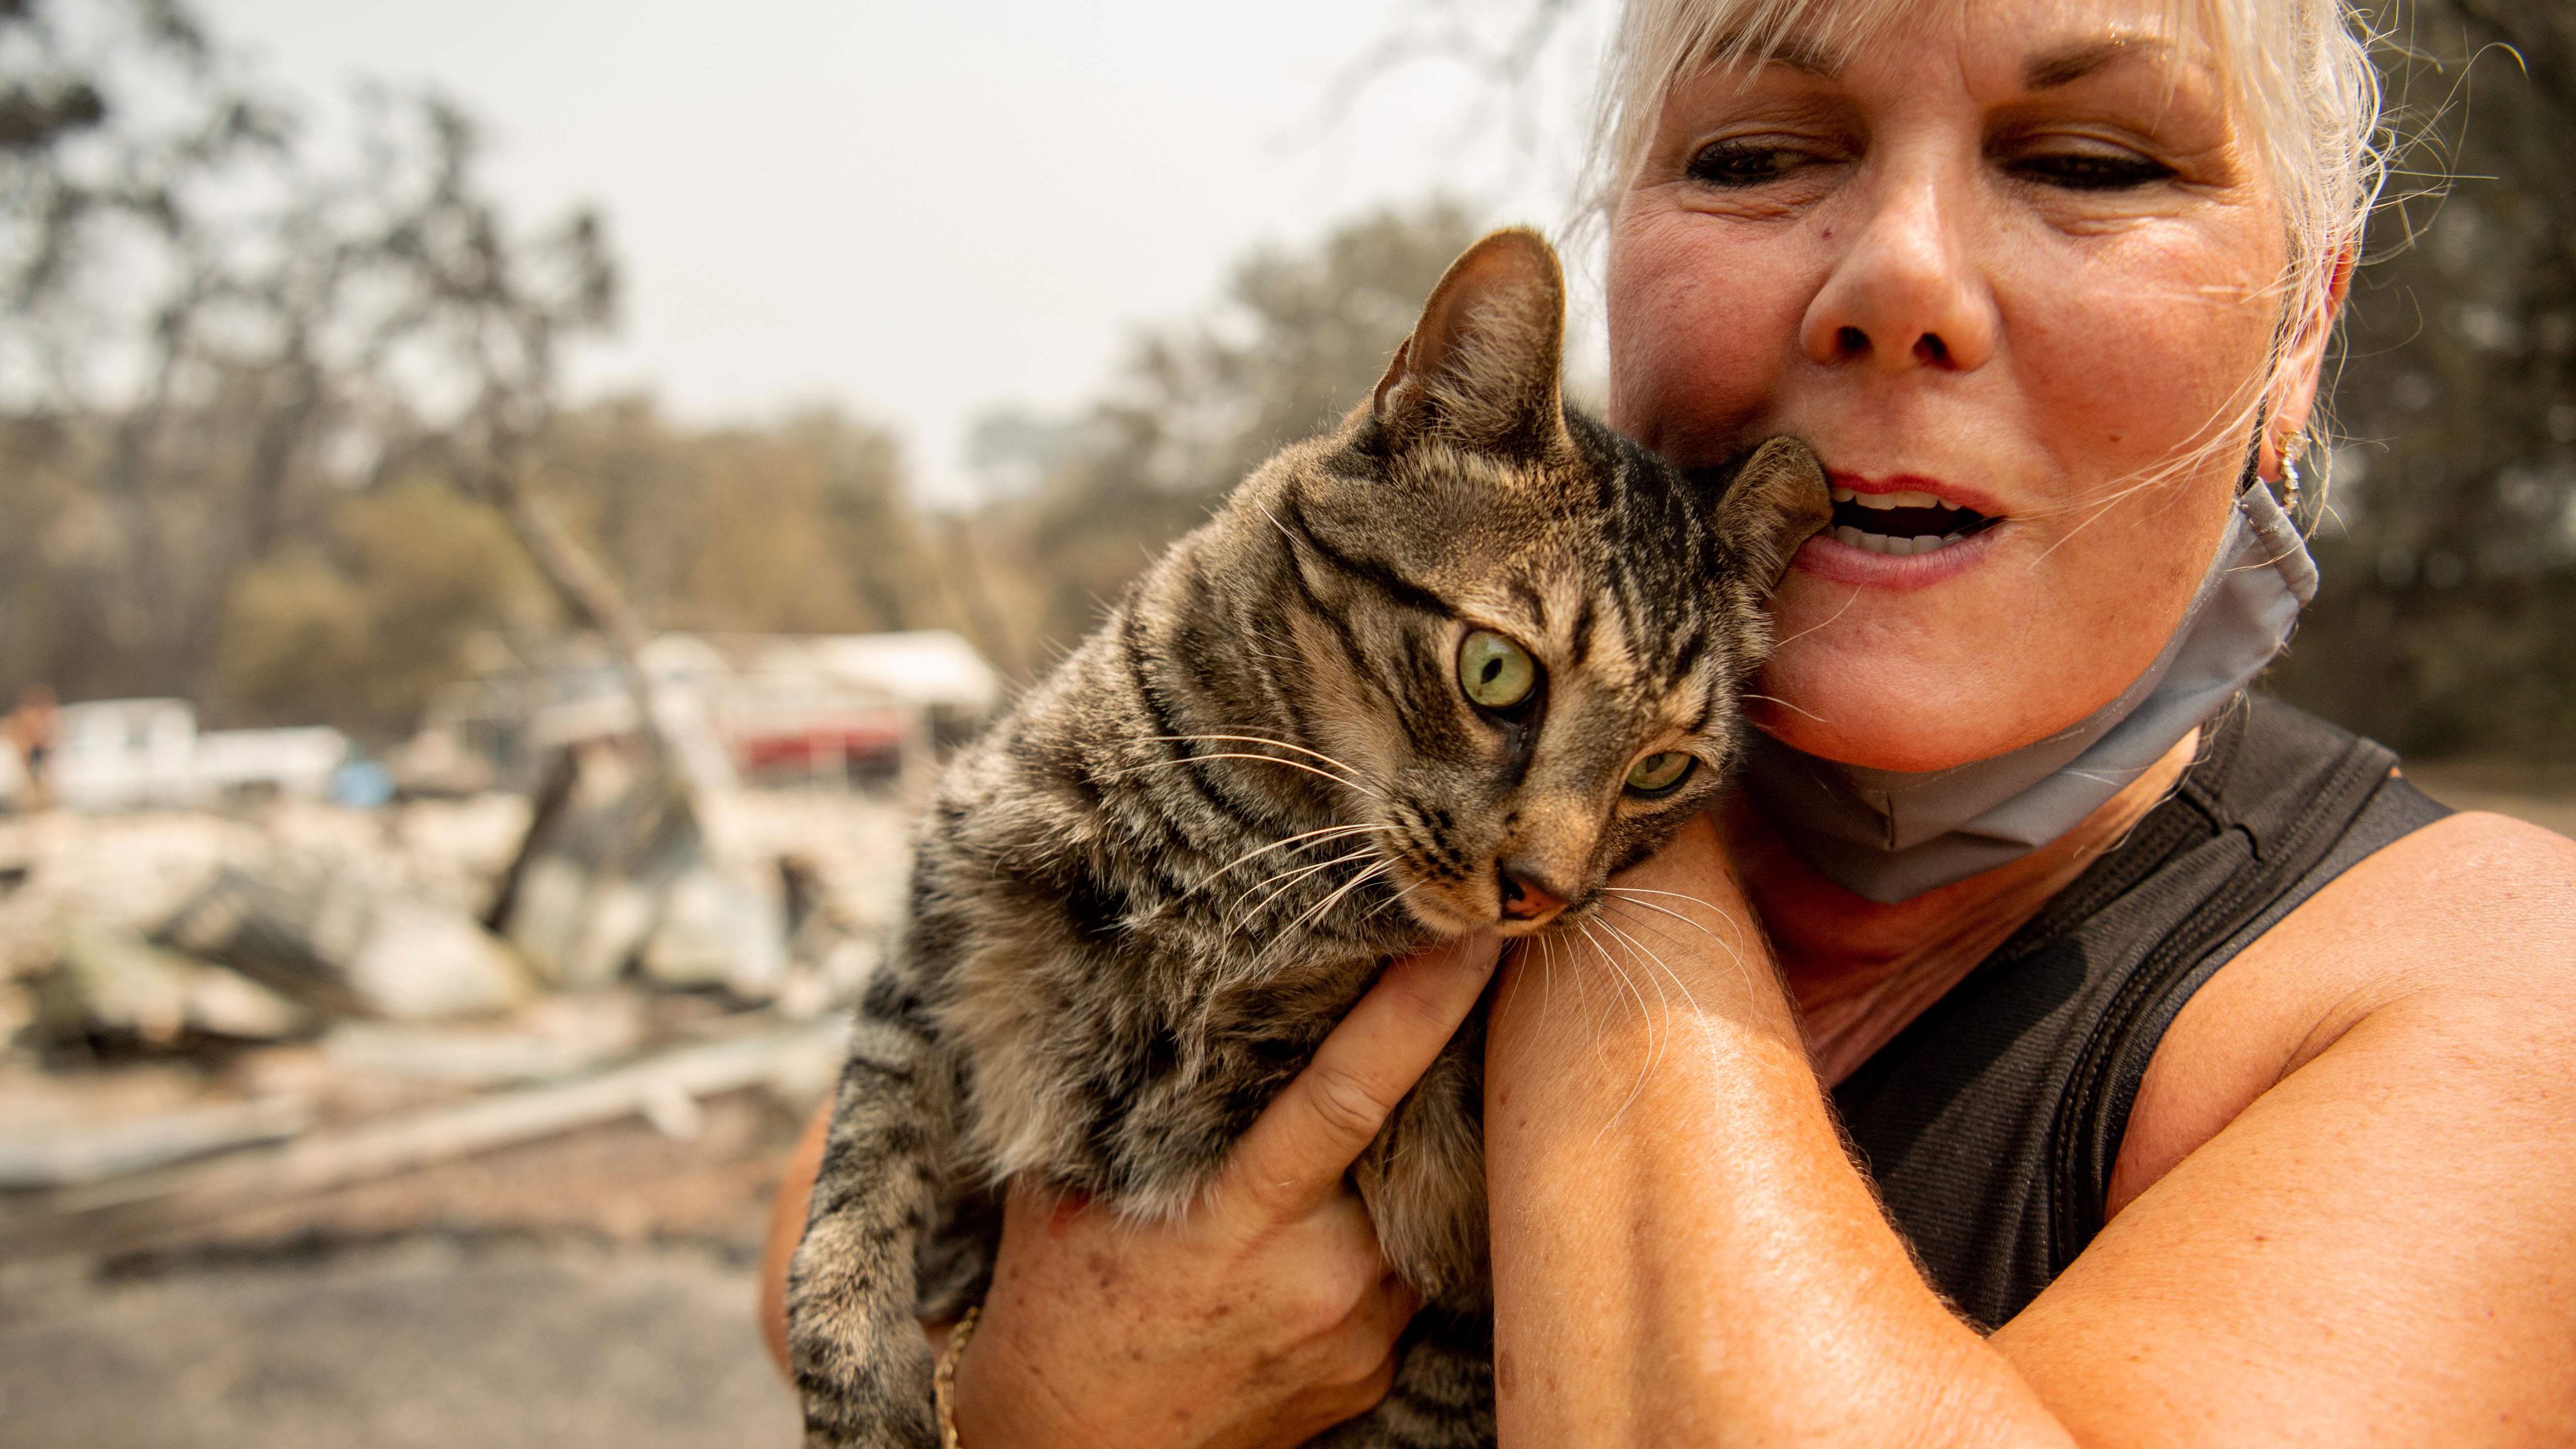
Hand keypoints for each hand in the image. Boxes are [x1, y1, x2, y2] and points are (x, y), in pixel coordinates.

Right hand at [950, 931, 1502, 1448]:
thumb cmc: (1058, 1316)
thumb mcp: (1064, 1195)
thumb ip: (1123, 1103)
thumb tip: (1142, 990)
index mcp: (1240, 1219)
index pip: (1350, 1092)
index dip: (1419, 1008)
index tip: (1474, 938)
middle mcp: (1321, 1276)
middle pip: (1409, 1141)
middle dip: (1428, 1075)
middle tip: (1437, 1005)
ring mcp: (1359, 1333)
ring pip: (1412, 1210)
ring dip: (1393, 1166)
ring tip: (1338, 1149)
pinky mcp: (1376, 1374)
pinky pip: (1399, 1276)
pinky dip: (1371, 1240)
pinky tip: (1315, 1238)